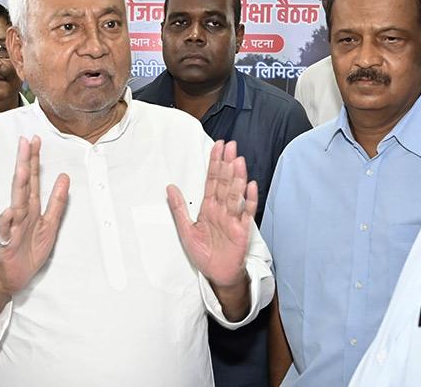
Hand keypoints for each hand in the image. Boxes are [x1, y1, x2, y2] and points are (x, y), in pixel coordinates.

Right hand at [0, 136, 69, 294]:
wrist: (14, 276)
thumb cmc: (29, 249)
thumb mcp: (50, 224)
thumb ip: (56, 202)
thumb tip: (64, 177)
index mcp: (31, 207)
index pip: (32, 179)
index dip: (34, 159)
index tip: (35, 139)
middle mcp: (20, 213)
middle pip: (23, 184)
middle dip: (24, 163)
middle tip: (25, 142)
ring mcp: (12, 226)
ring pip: (15, 203)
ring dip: (17, 186)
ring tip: (20, 169)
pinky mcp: (7, 242)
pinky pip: (6, 230)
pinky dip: (6, 221)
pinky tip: (9, 211)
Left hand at [166, 140, 255, 287]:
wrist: (217, 274)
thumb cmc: (204, 253)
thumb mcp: (185, 230)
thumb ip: (178, 208)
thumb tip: (169, 187)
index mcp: (209, 207)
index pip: (212, 180)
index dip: (215, 163)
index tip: (218, 146)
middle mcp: (222, 209)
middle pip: (225, 183)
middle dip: (227, 164)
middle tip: (231, 145)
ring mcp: (233, 218)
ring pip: (235, 194)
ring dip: (237, 178)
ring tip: (238, 161)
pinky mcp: (242, 230)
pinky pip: (246, 212)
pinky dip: (249, 200)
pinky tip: (251, 186)